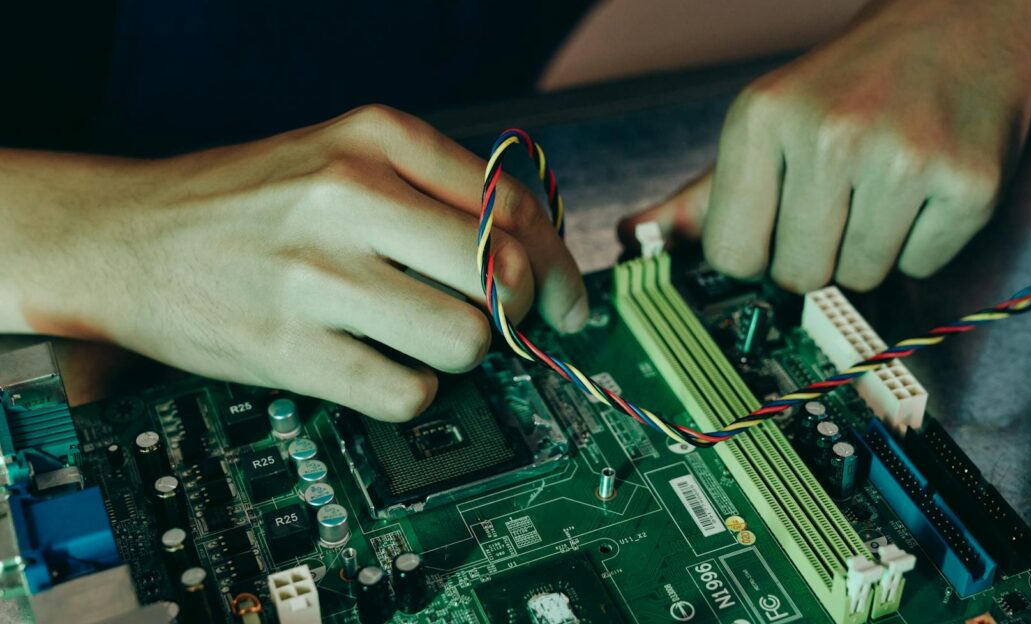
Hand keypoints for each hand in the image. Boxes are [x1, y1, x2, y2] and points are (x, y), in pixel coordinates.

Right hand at [0, 105, 587, 420]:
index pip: (514, 205)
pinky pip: (408, 392)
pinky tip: (379, 367)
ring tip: (422, 341)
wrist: (122, 237)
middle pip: (502, 275)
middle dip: (520, 313)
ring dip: (462, 354)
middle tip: (504, 327)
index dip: (558, 265)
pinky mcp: (290, 348)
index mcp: (374, 138)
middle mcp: (350, 196)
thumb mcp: (338, 154)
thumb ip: (432, 190)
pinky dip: (410, 391)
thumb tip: (535, 259)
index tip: (567, 300)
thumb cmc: (243, 201)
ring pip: (467, 339)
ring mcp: (318, 275)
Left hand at [623, 0, 1030, 291]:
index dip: (757, 255)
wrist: (957, 19)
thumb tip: (633, 239)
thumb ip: (704, 194)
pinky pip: (922, 266)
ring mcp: (904, 159)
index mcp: (762, 118)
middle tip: (840, 200)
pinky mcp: (969, 184)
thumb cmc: (852, 81)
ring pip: (863, 277)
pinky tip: (925, 189)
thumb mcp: (768, 121)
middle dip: (818, 254)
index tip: (777, 230)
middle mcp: (829, 134)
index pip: (732, 255)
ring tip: (884, 187)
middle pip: (799, 275)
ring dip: (871, 249)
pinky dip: (923, 242)